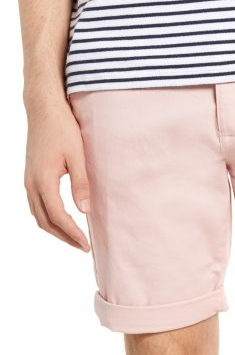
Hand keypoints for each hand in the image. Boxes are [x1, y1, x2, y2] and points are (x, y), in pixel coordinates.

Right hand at [24, 98, 90, 251]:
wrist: (43, 108)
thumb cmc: (62, 128)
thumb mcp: (77, 154)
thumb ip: (81, 183)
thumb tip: (85, 210)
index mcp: (43, 180)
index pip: (57, 216)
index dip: (72, 233)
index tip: (86, 244)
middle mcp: (31, 183)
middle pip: (45, 221)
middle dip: (64, 237)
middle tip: (83, 246)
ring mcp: (29, 180)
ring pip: (38, 215)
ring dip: (55, 229)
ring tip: (74, 237)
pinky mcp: (31, 176)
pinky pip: (36, 205)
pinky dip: (48, 218)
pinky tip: (62, 219)